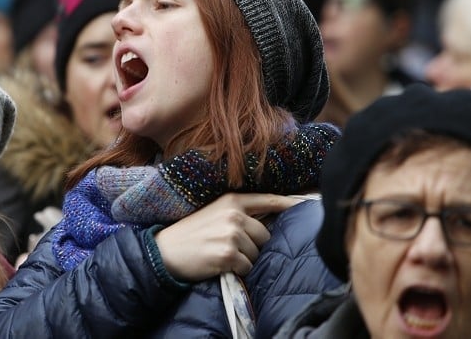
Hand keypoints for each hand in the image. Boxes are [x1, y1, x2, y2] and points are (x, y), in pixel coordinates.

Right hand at [154, 193, 301, 281]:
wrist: (165, 251)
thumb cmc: (191, 233)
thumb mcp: (214, 212)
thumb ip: (240, 212)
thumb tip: (271, 219)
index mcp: (232, 200)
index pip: (269, 201)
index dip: (289, 204)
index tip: (305, 205)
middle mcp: (234, 214)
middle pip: (265, 235)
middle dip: (254, 245)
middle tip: (230, 246)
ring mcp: (232, 234)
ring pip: (257, 253)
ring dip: (245, 259)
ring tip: (223, 254)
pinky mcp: (228, 254)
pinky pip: (247, 267)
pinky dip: (237, 270)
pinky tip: (221, 264)